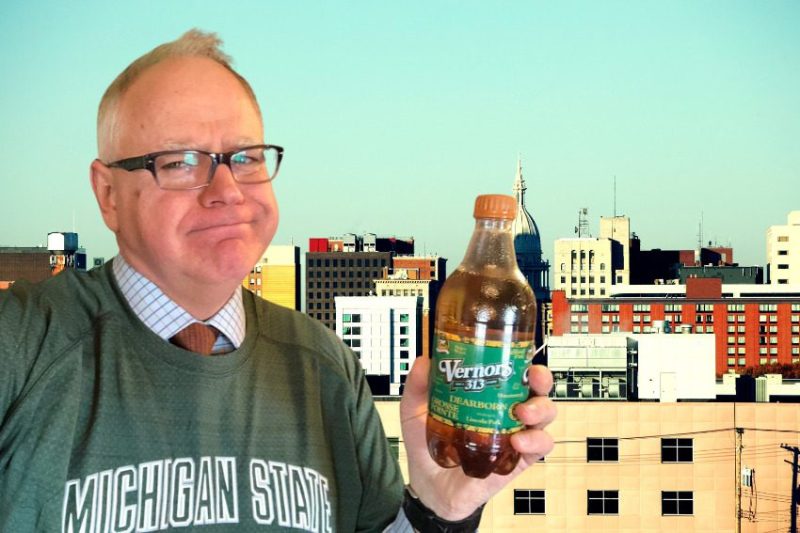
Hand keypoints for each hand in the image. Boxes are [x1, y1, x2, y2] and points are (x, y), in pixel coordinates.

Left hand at [399, 355, 555, 520]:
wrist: (427, 486)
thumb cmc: (427, 445)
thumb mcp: (415, 412)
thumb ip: (417, 387)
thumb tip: (424, 361)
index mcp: (487, 395)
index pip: (512, 372)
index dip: (522, 360)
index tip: (520, 353)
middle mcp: (506, 412)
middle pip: (537, 390)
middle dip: (541, 380)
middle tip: (533, 378)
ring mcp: (515, 435)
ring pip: (545, 416)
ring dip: (540, 409)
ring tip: (522, 413)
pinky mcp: (518, 460)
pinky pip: (540, 448)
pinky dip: (535, 441)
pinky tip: (518, 441)